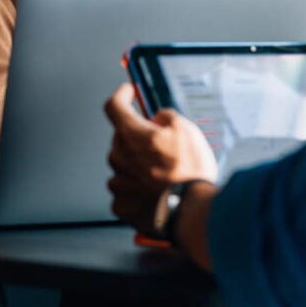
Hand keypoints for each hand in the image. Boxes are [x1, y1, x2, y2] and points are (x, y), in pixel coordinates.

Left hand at [104, 82, 216, 233]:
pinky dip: (136, 188)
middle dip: (137, 137)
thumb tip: (159, 118)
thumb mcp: (186, 130)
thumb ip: (167, 116)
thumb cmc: (189, 174)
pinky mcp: (121, 206)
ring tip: (162, 174)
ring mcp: (118, 183)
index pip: (114, 105)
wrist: (191, 213)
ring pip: (124, 165)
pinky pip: (125, 190)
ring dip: (137, 164)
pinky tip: (155, 191)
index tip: (128, 93)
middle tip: (160, 145)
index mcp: (130, 134)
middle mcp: (119, 157)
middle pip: (122, 138)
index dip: (122, 95)